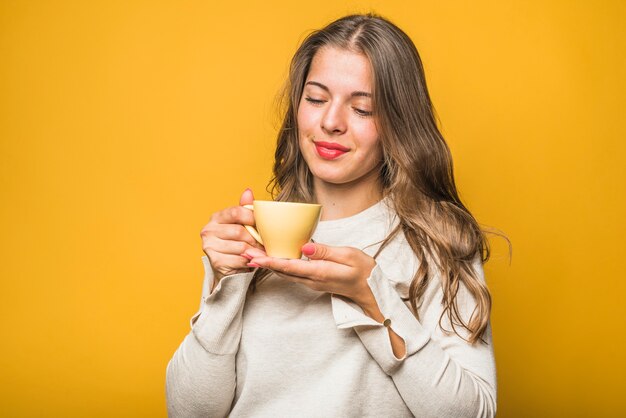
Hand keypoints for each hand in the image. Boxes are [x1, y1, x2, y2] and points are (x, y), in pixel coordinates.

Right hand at [200, 189, 262, 284]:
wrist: (229, 268)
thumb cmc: (238, 243)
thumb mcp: (242, 224)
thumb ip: (245, 209)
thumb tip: (248, 191)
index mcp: (216, 217)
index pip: (236, 212)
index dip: (252, 218)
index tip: (263, 225)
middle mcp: (208, 230)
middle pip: (239, 231)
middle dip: (256, 238)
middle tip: (265, 242)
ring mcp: (209, 247)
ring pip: (241, 246)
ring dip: (255, 250)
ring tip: (262, 252)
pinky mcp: (215, 262)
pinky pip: (240, 259)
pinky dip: (250, 261)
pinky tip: (252, 260)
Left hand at [244, 243, 377, 308]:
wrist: (369, 290)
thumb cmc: (362, 270)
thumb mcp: (348, 256)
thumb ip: (325, 252)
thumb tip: (305, 247)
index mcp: (319, 272)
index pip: (290, 266)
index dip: (270, 261)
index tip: (255, 256)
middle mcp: (311, 280)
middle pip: (282, 270)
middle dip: (262, 262)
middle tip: (244, 252)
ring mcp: (311, 282)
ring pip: (284, 273)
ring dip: (267, 264)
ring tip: (251, 254)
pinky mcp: (311, 281)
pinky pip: (291, 274)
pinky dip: (278, 266)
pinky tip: (270, 259)